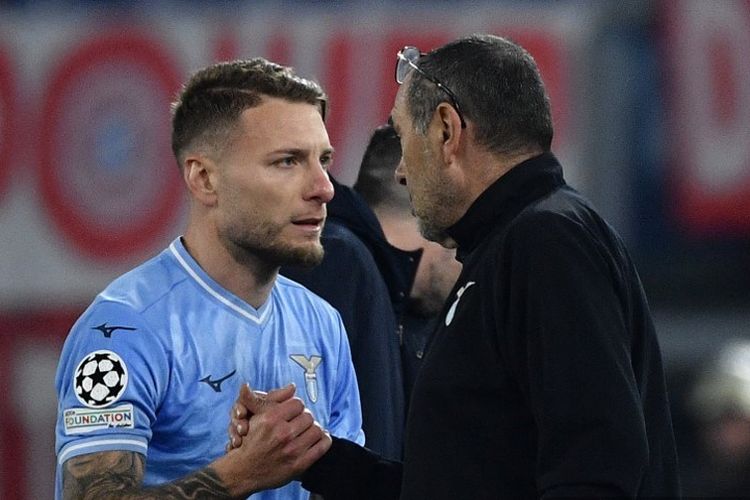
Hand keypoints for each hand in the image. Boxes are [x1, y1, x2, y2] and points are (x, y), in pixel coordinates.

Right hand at [215, 383, 331, 495]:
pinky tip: (318, 439)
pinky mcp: (299, 464)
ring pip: (317, 429)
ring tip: (308, 430)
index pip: (298, 403)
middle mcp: (282, 433)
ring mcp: (292, 450)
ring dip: (314, 428)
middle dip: (305, 418)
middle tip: (300, 422)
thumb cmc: (248, 442)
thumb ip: (262, 399)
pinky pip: (322, 446)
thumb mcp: (253, 417)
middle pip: (308, 416)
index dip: (296, 406)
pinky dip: (324, 440)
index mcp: (271, 419)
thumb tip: (272, 385)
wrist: (242, 471)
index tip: (294, 412)